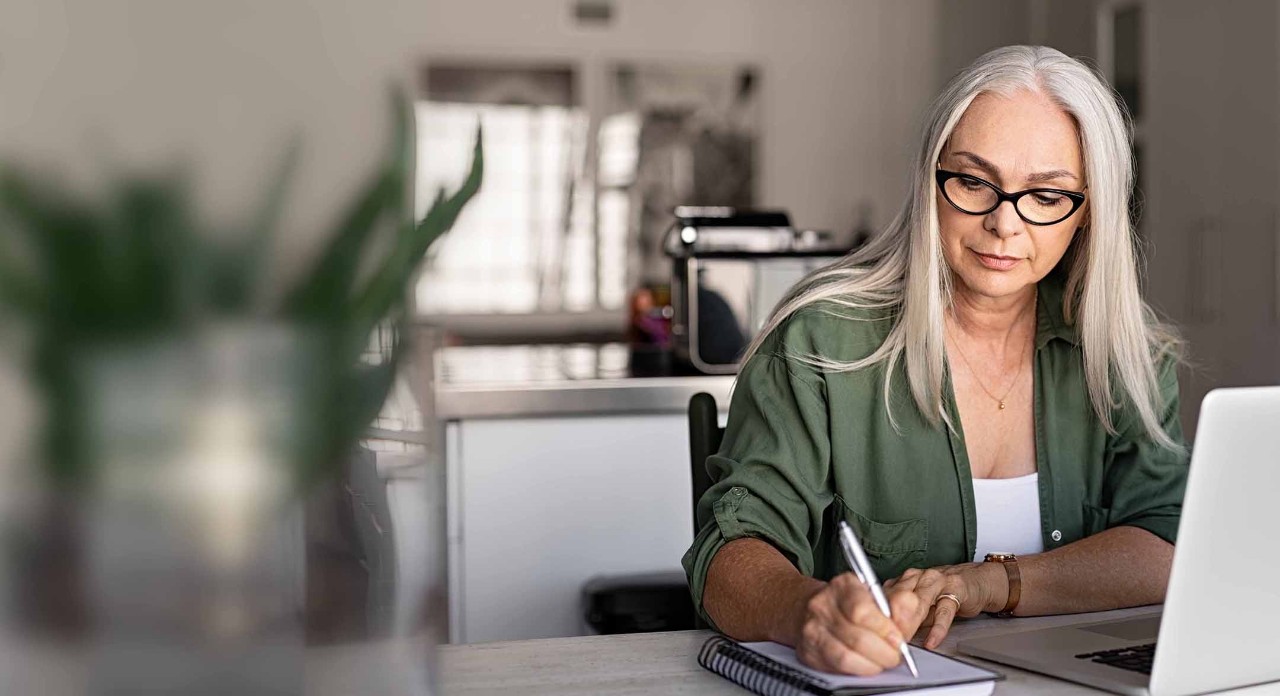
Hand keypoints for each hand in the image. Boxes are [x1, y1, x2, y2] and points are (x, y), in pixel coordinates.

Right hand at [791, 572, 920, 675]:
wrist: (810, 608)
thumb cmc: (848, 603)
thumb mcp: (874, 594)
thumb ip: (897, 603)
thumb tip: (908, 611)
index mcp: (842, 585)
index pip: (861, 610)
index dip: (884, 629)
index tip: (898, 639)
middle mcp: (822, 605)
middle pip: (857, 638)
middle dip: (884, 652)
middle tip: (895, 655)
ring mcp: (812, 629)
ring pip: (846, 656)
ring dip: (872, 664)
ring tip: (882, 660)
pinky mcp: (808, 651)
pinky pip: (837, 667)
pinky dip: (857, 670)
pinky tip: (866, 664)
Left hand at [883, 563, 1007, 648]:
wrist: (975, 581)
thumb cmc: (944, 594)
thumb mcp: (919, 605)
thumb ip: (903, 616)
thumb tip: (886, 635)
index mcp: (905, 579)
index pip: (885, 596)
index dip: (878, 616)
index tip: (873, 633)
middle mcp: (918, 577)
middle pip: (899, 598)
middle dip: (891, 620)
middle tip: (886, 640)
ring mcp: (937, 582)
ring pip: (919, 602)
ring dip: (910, 623)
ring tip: (904, 640)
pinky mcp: (955, 590)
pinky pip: (944, 612)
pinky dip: (937, 629)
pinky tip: (931, 641)